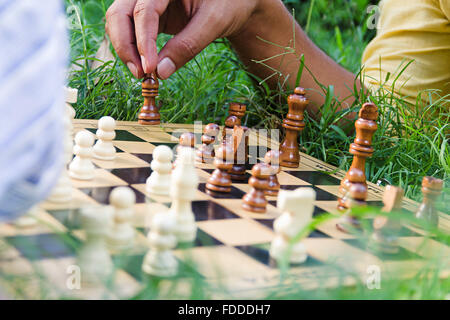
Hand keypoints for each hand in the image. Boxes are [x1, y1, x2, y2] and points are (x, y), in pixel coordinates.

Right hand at [106, 0, 260, 78]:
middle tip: (141, 74)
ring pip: (119, 22)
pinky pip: (130, 31)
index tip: (149, 69)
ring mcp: (147, 1)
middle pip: (120, 14)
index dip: (143, 42)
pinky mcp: (149, 15)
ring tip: (143, 74)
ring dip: (126, 50)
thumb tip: (161, 73)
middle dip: (126, 46)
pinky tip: (145, 67)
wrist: (234, 2)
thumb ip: (188, 46)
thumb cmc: (229, 4)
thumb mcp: (214, 22)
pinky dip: (133, 49)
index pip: (144, 11)